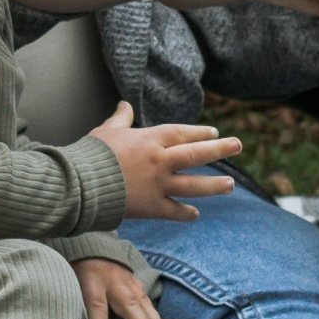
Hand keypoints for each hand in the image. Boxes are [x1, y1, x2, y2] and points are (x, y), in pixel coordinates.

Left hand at [73, 256, 169, 318]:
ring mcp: (129, 283)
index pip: (97, 308)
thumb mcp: (71, 283)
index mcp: (94, 283)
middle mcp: (116, 283)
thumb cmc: (80, 269)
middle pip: (131, 307)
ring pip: (144, 306)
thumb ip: (75, 303)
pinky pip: (147, 304)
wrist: (94, 244)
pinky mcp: (136, 285)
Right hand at [89, 101, 242, 221]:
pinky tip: (195, 214)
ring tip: (230, 185)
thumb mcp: (106, 130)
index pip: (182, 133)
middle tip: (238, 145)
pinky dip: (185, 213)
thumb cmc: (91, 154)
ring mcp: (158, 184)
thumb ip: (120, 119)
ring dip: (214, 185)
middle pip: (196, 154)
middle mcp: (159, 160)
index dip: (199, 132)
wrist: (80, 184)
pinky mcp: (151, 206)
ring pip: (193, 185)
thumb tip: (125, 104)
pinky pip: (174, 210)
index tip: (215, 133)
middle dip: (219, 150)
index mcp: (150, 139)